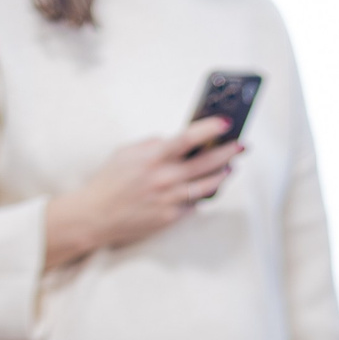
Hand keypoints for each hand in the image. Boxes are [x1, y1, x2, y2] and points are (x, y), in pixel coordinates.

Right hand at [44, 118, 240, 267]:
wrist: (95, 216)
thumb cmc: (108, 182)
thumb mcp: (125, 153)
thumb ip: (151, 144)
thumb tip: (173, 139)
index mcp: (152, 157)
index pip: (188, 138)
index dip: (210, 129)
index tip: (226, 122)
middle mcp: (164, 178)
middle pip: (206, 163)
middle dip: (228, 152)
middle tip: (243, 145)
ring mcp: (170, 199)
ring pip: (207, 186)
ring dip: (223, 175)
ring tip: (232, 167)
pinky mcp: (170, 217)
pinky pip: (194, 204)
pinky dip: (202, 195)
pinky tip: (209, 188)